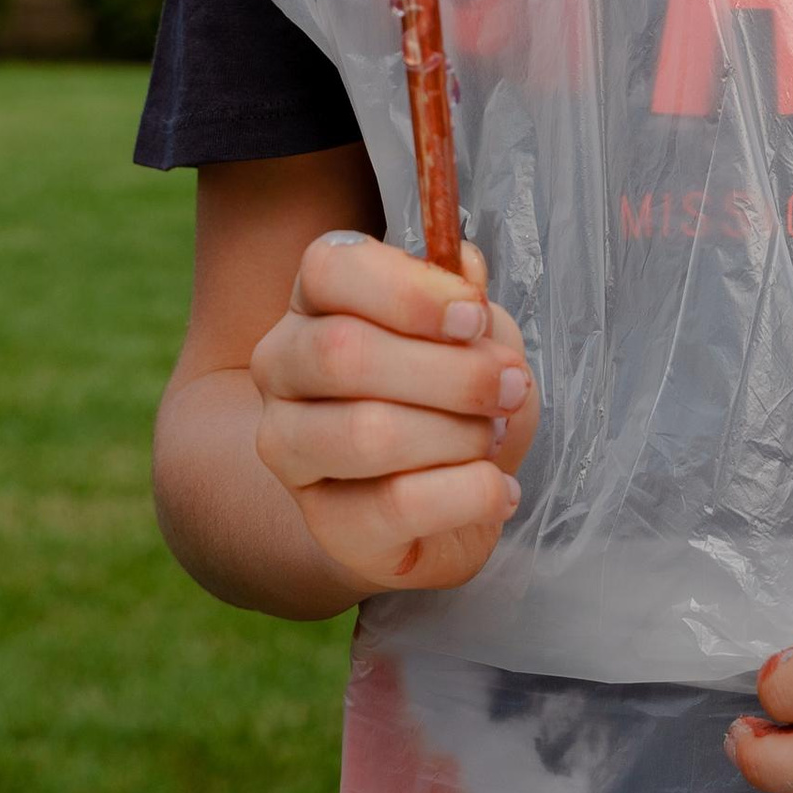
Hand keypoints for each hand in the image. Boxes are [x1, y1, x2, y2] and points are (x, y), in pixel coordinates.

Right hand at [250, 228, 539, 595]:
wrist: (446, 503)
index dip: (409, 291)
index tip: (473, 318)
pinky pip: (399, 505)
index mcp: (316, 301)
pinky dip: (471, 493)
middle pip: (344, 353)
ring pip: (368, 433)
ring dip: (460, 434)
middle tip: (510, 387)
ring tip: (494, 439)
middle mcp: (283, 368)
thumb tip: (466, 274)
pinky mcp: (326, 522)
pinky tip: (497, 489)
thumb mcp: (474, 333)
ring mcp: (290, 448)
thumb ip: (467, 300)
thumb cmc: (453, 398)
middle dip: (451, 372)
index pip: (329, 269)